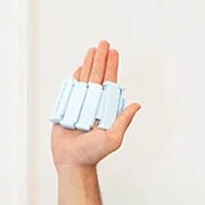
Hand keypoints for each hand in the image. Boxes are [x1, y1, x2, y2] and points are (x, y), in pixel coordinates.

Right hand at [51, 39, 140, 168]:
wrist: (73, 160)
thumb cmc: (94, 153)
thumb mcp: (113, 137)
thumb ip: (123, 120)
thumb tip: (136, 105)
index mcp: (106, 109)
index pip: (110, 83)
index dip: (112, 67)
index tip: (114, 53)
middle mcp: (94, 104)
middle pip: (98, 76)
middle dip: (101, 59)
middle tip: (104, 43)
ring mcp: (81, 104)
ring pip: (85, 78)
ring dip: (89, 63)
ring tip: (93, 49)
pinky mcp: (68, 107)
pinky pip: (72, 88)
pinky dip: (76, 76)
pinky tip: (80, 66)